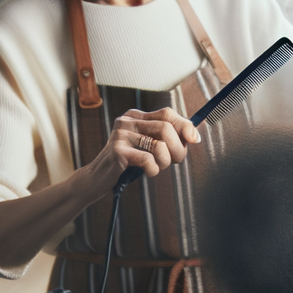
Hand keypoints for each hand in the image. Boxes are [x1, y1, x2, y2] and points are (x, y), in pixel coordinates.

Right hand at [84, 106, 200, 194]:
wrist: (96, 179)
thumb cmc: (126, 164)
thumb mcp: (146, 147)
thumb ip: (165, 139)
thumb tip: (194, 136)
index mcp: (136, 117)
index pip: (167, 113)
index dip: (185, 126)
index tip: (195, 139)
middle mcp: (127, 121)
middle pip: (166, 128)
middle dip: (178, 149)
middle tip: (174, 161)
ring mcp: (121, 135)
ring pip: (159, 145)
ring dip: (165, 162)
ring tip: (157, 167)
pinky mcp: (117, 151)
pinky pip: (147, 160)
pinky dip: (153, 170)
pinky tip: (148, 172)